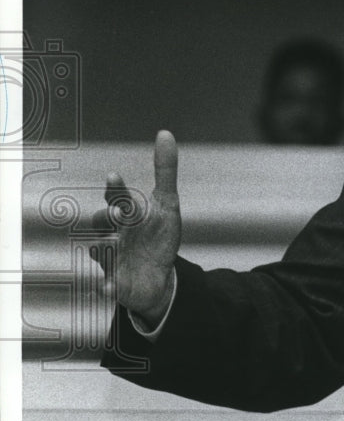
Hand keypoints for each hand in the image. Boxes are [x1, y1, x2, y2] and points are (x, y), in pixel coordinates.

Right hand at [89, 130, 180, 326]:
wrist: (158, 275)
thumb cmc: (157, 235)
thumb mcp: (166, 204)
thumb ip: (165, 170)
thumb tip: (165, 133)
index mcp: (126, 215)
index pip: (118, 198)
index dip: (116, 189)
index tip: (114, 178)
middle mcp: (114, 234)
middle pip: (102, 223)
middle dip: (105, 218)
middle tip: (115, 215)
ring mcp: (112, 258)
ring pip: (100, 251)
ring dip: (102, 248)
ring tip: (109, 245)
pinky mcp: (116, 283)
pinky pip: (107, 286)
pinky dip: (106, 286)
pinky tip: (107, 287)